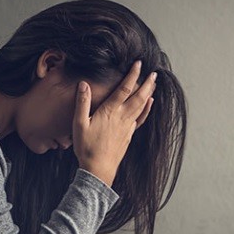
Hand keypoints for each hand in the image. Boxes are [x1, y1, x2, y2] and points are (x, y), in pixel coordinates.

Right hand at [72, 61, 156, 185]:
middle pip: (138, 96)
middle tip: (154, 72)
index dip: (132, 75)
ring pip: (141, 106)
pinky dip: (146, 109)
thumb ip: (82, 103)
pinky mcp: (129, 134)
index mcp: (110, 111)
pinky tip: (149, 103)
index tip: (138, 64)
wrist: (98, 168)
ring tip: (154, 83)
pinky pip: (141, 118)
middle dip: (147, 83)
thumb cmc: (86, 147)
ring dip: (148, 93)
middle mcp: (122, 117)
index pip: (124, 88)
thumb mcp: (79, 124)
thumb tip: (84, 84)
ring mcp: (127, 126)